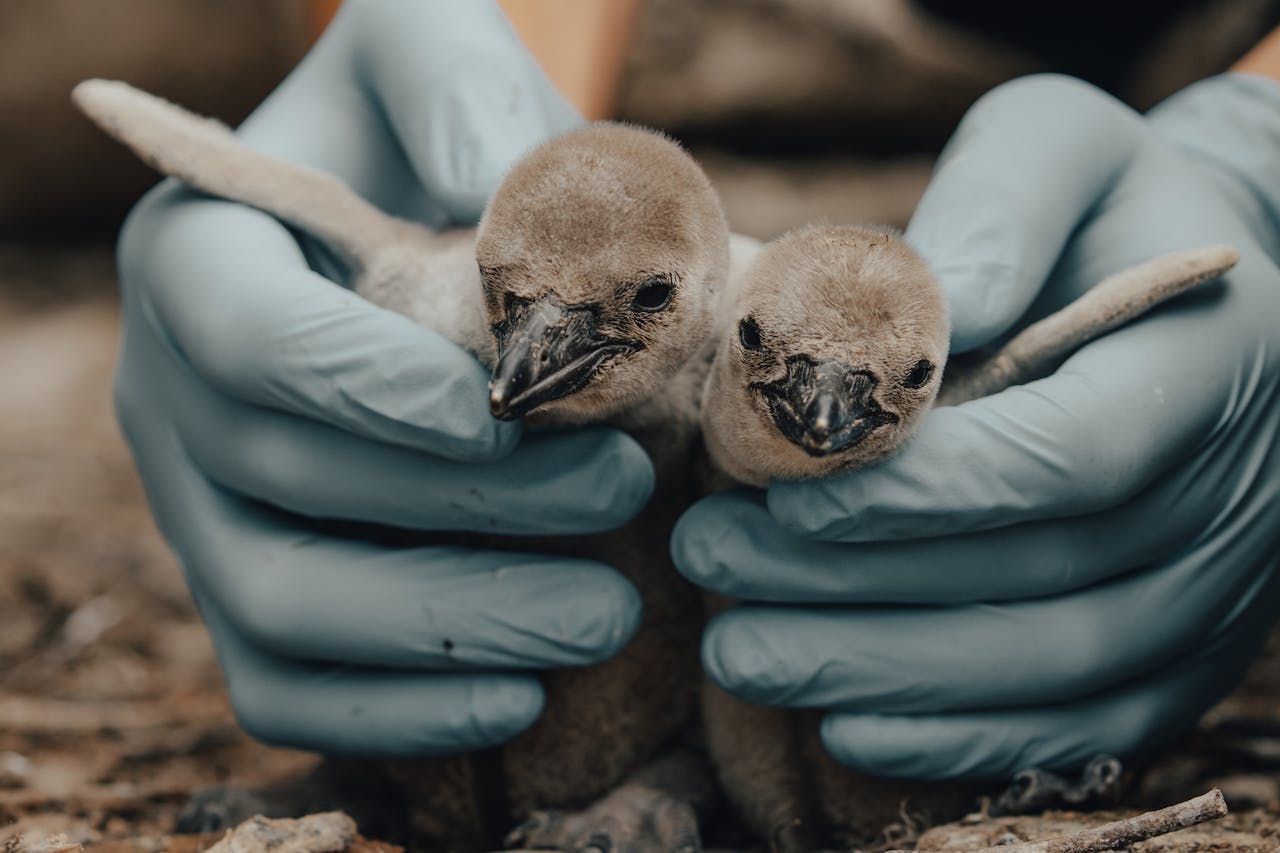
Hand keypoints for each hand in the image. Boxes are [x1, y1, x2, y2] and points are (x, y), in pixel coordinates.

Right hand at [116, 0, 653, 755]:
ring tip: (607, 616)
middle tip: (624, 495)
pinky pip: (285, 682)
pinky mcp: (254, 587)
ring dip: (449, 631)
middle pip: (291, 481)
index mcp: (201, 259)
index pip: (252, 338)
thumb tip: (504, 200)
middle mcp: (176, 395)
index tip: (504, 409)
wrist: (409, 211)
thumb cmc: (424, 127)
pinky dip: (391, 714)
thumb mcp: (433, 48)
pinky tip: (519, 699)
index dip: (368, 388)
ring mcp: (205, 507)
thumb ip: (457, 88)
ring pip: (284, 606)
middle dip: (467, 508)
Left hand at [673, 73, 1279, 778]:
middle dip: (857, 583)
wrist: (1192, 289)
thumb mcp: (1060, 151)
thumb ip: (1002, 203)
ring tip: (738, 648)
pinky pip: (1079, 724)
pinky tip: (843, 724)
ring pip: (1048, 669)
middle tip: (711, 560)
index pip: (1070, 456)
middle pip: (1039, 577)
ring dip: (881, 672)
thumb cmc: (1105, 214)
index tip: (790, 497)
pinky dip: (959, 738)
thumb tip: (934, 304)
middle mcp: (1224, 496)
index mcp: (1200, 366)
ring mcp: (1210, 589)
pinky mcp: (1175, 650)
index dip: (928, 493)